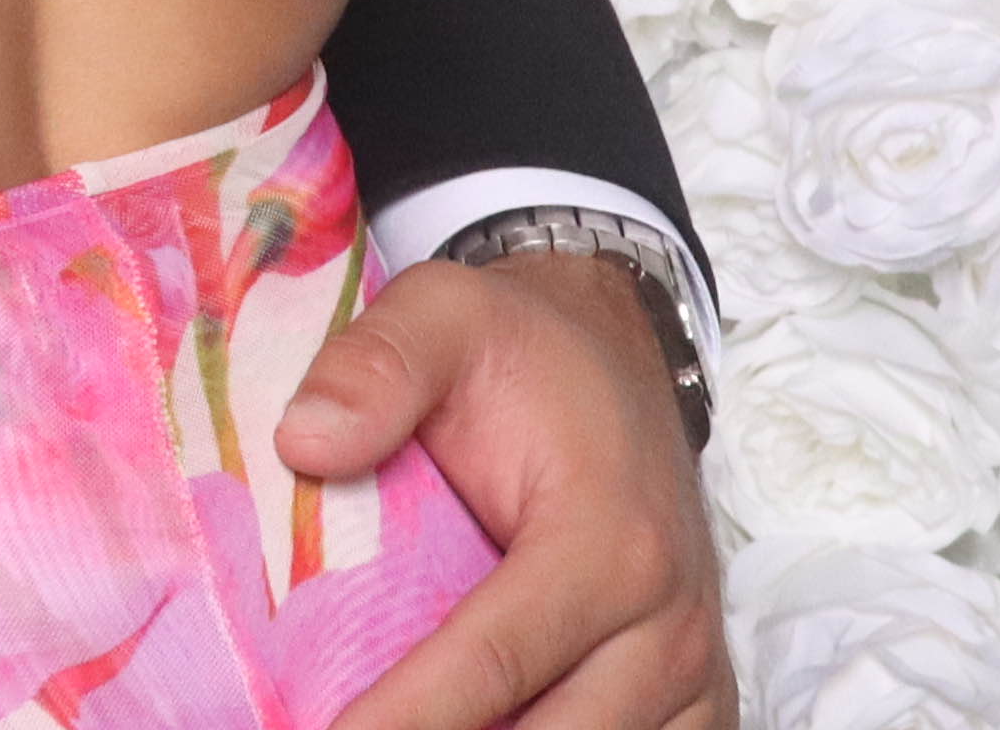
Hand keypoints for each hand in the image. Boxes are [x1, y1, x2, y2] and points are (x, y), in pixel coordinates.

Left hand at [289, 254, 729, 729]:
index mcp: (608, 539)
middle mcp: (667, 622)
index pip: (494, 659)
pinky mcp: (697, 701)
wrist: (621, 355)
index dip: (406, 716)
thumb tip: (302, 442)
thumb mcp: (443, 312)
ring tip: (400, 728)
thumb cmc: (524, 352)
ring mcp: (692, 672)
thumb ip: (375, 366)